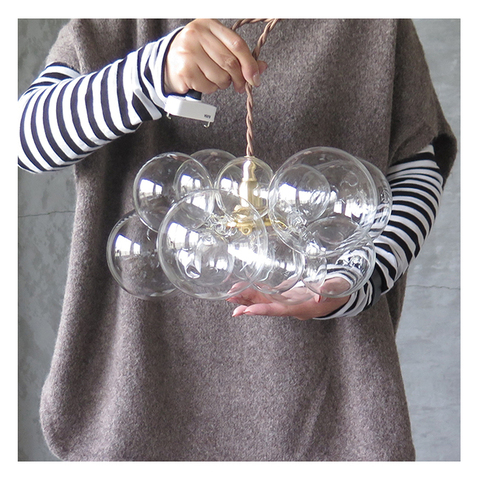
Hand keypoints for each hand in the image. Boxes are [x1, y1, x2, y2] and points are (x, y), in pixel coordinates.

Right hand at [164, 19, 267, 94]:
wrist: (167, 62)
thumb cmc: (196, 55)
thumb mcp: (217, 48)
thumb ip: (239, 56)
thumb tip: (261, 68)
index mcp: (209, 25)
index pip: (237, 44)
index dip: (249, 63)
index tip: (255, 77)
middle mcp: (197, 34)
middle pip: (230, 62)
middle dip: (239, 78)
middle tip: (240, 85)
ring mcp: (189, 51)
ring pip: (220, 76)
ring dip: (223, 84)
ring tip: (216, 79)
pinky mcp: (185, 69)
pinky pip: (208, 86)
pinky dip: (211, 89)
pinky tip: (204, 82)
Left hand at [227, 286, 350, 320]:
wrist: (342, 293)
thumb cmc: (340, 290)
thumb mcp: (338, 289)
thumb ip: (329, 289)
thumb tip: (320, 295)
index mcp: (302, 307)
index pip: (280, 310)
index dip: (263, 310)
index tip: (247, 311)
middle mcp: (291, 307)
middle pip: (266, 306)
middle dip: (248, 304)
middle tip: (230, 300)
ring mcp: (288, 301)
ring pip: (264, 301)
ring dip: (247, 298)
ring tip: (230, 295)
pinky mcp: (287, 295)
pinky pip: (268, 294)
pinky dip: (255, 291)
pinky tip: (244, 288)